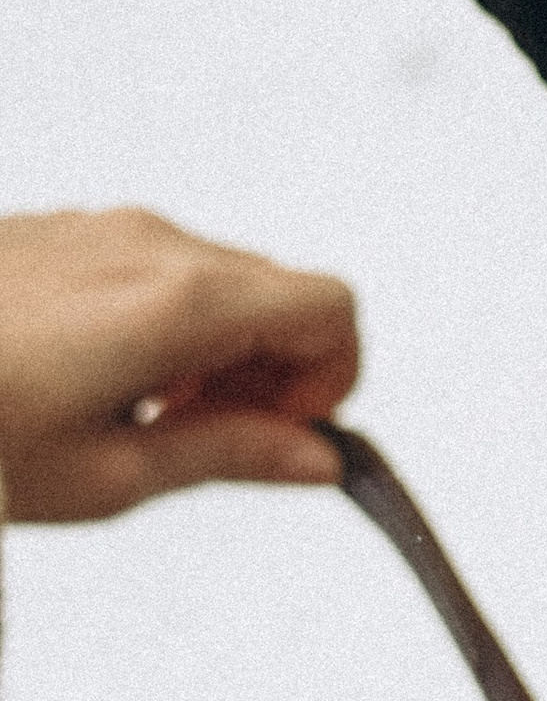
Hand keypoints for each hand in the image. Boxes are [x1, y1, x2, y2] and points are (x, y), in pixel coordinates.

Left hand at [0, 211, 358, 519]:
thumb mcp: (106, 473)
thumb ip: (228, 454)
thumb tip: (313, 459)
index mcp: (180, 303)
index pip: (329, 309)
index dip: (330, 379)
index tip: (283, 430)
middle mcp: (149, 245)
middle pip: (276, 292)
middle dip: (269, 369)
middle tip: (206, 433)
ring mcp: (102, 227)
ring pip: (214, 278)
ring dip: (212, 345)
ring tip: (137, 407)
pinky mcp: (61, 229)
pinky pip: (149, 264)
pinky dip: (156, 318)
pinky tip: (90, 372)